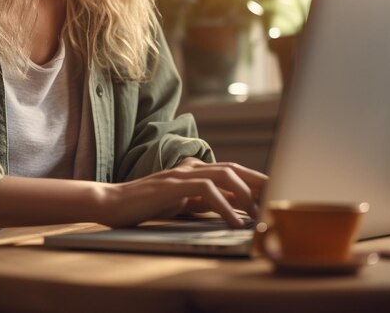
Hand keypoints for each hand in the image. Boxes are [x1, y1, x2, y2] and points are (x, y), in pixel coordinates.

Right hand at [99, 158, 267, 228]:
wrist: (111, 202)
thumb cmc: (145, 205)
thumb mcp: (181, 202)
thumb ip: (204, 201)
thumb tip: (234, 208)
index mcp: (192, 170)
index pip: (230, 170)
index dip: (254, 179)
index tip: (274, 192)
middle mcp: (189, 168)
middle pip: (232, 168)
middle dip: (258, 181)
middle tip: (278, 195)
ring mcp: (180, 174)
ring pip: (222, 175)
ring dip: (245, 194)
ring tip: (259, 213)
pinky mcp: (171, 186)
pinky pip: (205, 191)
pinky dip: (223, 205)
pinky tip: (234, 222)